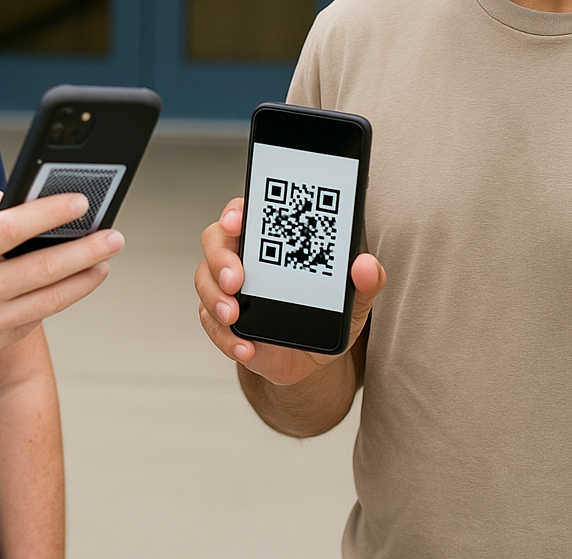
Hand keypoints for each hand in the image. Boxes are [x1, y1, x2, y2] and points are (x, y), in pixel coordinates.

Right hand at [0, 185, 124, 371]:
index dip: (48, 214)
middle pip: (41, 268)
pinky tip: (81, 279)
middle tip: (114, 235)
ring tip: (106, 257)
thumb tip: (19, 197)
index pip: (9, 229)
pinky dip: (63, 296)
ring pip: (49, 299)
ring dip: (85, 278)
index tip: (82, 201)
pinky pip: (39, 316)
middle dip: (85, 250)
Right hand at [195, 197, 385, 386]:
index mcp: (273, 238)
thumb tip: (367, 266)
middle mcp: (244, 256)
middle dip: (220, 258)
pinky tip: (245, 347)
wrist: (311, 361)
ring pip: (204, 280)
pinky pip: (209, 322)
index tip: (238, 221)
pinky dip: (224, 336)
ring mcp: (227, 287)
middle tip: (235, 279)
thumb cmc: (326, 315)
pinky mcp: (221, 320)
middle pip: (215, 240)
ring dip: (215, 298)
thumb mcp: (353, 300)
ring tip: (234, 317)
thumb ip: (366, 281)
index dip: (236, 211)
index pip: (246, 210)